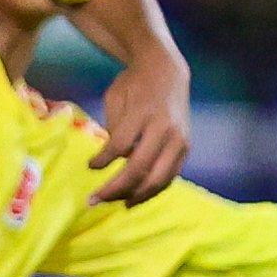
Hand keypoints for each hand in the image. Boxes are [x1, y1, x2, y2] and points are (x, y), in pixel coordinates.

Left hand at [87, 53, 193, 203]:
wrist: (167, 72)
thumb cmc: (134, 84)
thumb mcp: (115, 98)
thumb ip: (115, 129)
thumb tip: (114, 160)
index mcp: (144, 112)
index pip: (120, 145)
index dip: (102, 160)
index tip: (90, 166)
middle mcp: (165, 128)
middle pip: (139, 168)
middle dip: (115, 189)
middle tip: (94, 200)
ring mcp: (179, 140)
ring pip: (158, 179)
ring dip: (136, 196)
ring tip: (117, 204)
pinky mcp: (186, 148)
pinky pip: (170, 177)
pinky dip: (153, 190)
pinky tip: (136, 196)